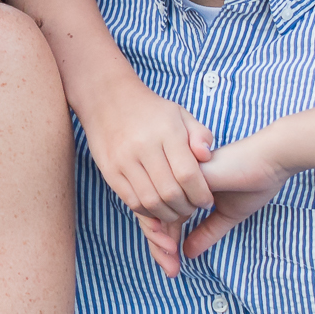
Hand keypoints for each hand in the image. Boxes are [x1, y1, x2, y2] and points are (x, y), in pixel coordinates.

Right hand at [71, 72, 214, 273]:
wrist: (107, 99)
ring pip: (151, 202)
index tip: (207, 200)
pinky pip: (132, 201)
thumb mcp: (180, 114)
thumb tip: (207, 157)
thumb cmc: (151, 111)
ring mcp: (123, 160)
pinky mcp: (110, 171)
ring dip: (169, 214)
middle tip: (193, 208)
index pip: (187, 174)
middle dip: (187, 208)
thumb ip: (200, 135)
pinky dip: (149, 212)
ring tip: (177, 210)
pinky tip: (158, 208)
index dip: (201, 194)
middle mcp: (143, 147)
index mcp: (166, 132)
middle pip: (170, 193)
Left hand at [173, 136, 291, 267]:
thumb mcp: (228, 215)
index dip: (167, 240)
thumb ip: (207, 232)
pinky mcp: (186, 173)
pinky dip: (170, 227)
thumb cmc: (254, 182)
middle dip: (161, 245)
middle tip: (169, 271)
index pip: (169, 215)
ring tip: (171, 263)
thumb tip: (187, 254)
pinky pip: (169, 202)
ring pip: (160, 210)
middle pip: (160, 214)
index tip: (171, 266)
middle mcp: (179, 179)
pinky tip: (174, 246)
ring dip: (163, 240)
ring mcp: (180, 174)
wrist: (270, 160)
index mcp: (188, 187)